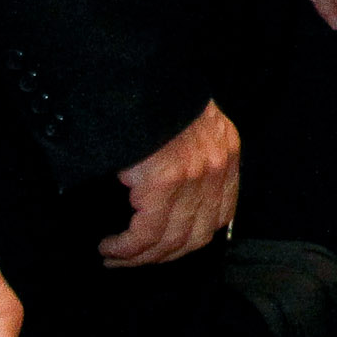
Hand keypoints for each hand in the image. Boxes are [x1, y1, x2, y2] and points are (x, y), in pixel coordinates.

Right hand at [101, 101, 236, 266]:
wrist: (144, 77)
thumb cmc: (161, 99)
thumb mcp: (192, 126)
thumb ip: (193, 158)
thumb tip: (173, 196)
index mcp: (224, 154)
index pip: (220, 215)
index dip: (192, 239)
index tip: (167, 247)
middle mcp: (215, 169)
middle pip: (195, 236)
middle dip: (162, 256)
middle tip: (135, 259)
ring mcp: (193, 178)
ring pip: (170, 241)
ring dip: (139, 257)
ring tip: (116, 256)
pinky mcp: (164, 183)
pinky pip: (146, 233)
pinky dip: (126, 248)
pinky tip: (111, 246)